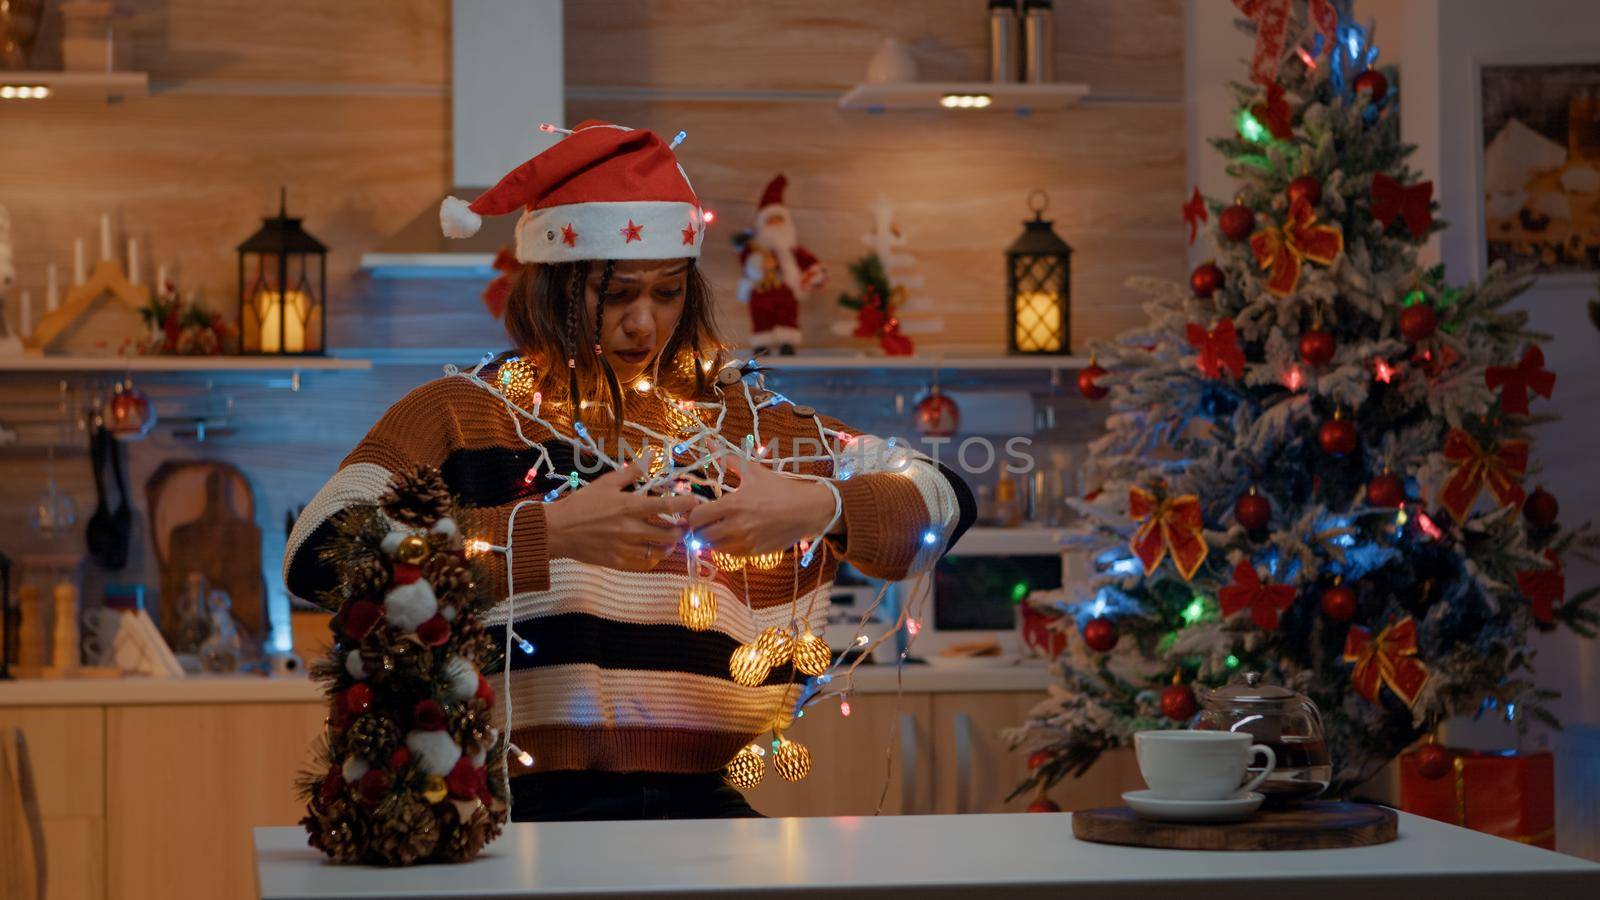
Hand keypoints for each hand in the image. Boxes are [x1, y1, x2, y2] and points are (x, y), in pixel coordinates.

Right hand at [543, 458, 698, 570]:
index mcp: (629, 506)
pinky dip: (653, 558)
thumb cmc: (581, 504)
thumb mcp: (605, 484)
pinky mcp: (618, 562)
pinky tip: (653, 550)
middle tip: (684, 524)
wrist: (557, 530)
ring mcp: (625, 548)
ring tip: (670, 538)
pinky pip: (645, 564)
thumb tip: (649, 457)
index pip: (667, 506)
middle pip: (670, 533)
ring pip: (660, 551)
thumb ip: (630, 473)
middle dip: (682, 529)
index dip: (686, 504)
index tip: (695, 501)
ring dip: (670, 544)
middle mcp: (630, 528)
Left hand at [685, 455, 836, 555]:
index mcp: (733, 504)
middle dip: (699, 528)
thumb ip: (728, 459)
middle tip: (705, 521)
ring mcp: (745, 542)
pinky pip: (730, 555)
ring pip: (714, 547)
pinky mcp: (754, 553)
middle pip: (701, 535)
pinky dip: (727, 547)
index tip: (698, 509)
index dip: (692, 514)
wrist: (808, 510)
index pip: (696, 517)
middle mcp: (736, 526)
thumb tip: (710, 442)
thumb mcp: (754, 472)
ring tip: (718, 528)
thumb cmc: (780, 489)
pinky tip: (733, 536)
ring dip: (712, 539)